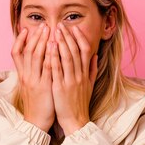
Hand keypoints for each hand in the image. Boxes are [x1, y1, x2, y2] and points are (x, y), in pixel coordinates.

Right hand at [11, 22, 54, 132]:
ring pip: (36, 56)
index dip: (20, 40)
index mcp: (22, 75)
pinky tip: (55, 46)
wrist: (36, 123)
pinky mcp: (44, 87)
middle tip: (43, 25)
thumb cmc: (36, 104)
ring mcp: (34, 81)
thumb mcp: (30, 87)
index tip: (26, 29)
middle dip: (35, 36)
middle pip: (27, 51)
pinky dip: (50, 55)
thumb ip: (31, 73)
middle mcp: (26, 76)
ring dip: (42, 41)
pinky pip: (47, 68)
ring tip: (49, 29)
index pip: (16, 53)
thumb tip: (34, 61)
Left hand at [50, 21, 97, 135]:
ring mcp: (70, 81)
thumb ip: (93, 70)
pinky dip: (53, 57)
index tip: (74, 27)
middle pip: (75, 51)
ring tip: (55, 31)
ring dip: (61, 43)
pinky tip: (49, 48)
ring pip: (67, 58)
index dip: (80, 38)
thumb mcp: (90, 85)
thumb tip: (95, 56)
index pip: (85, 51)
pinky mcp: (60, 87)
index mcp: (85, 74)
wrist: (76, 121)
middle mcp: (79, 75)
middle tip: (60, 24)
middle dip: (68, 36)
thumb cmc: (80, 103)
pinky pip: (57, 70)